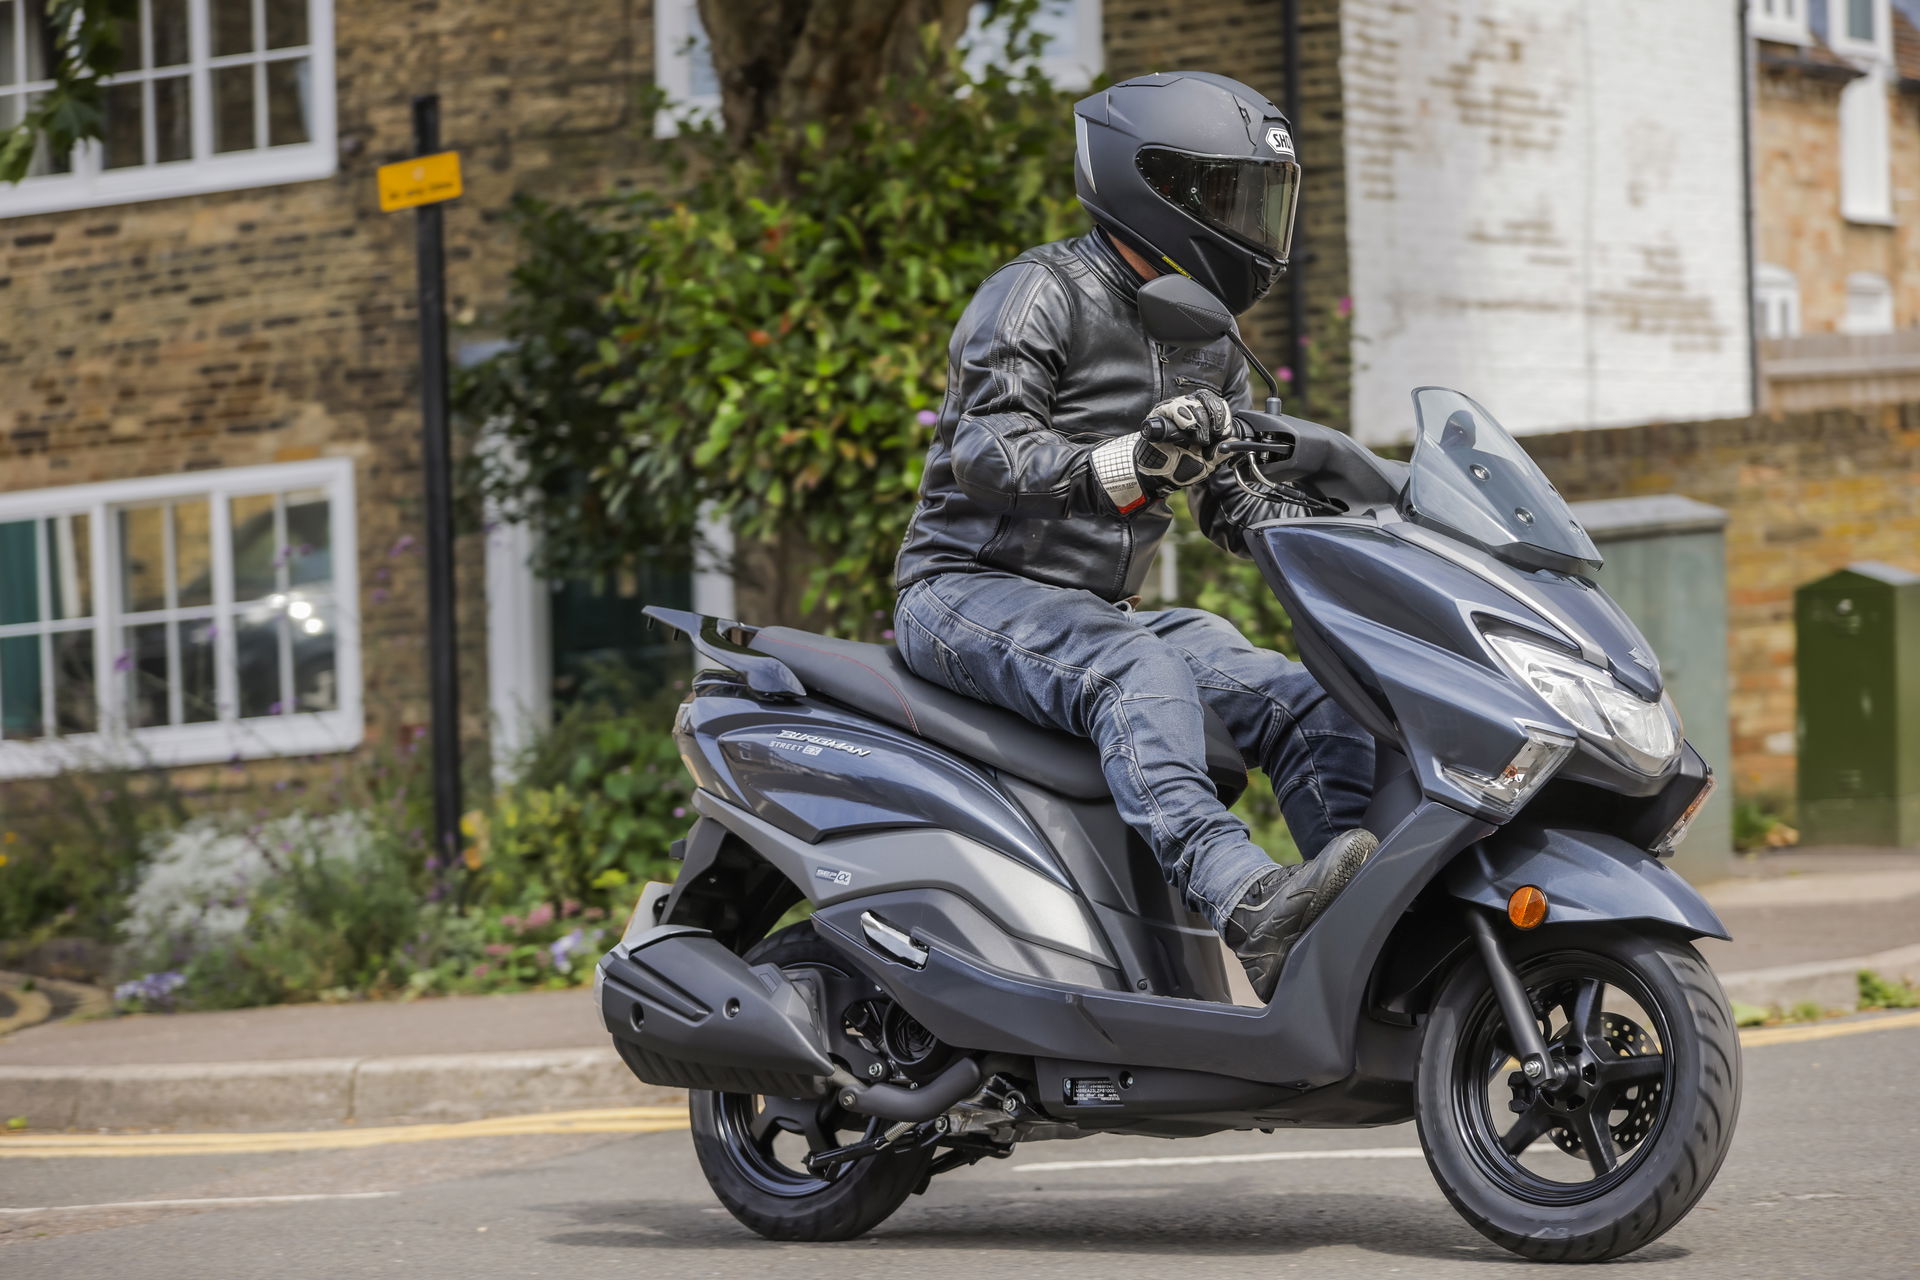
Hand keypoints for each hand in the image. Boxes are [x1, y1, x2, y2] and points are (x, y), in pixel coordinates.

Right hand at [1089, 391, 1242, 513]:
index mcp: (1203, 420)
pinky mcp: (1159, 415)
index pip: (1217, 404)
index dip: (1223, 415)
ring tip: (1198, 437)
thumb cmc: (1179, 466)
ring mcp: (1174, 411)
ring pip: (1192, 400)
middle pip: (1207, 398)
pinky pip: (1173, 407)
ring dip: (1200, 418)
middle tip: (1215, 433)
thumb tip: (1235, 442)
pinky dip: (1183, 416)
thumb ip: (1220, 453)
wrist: (1156, 475)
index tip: (1224, 431)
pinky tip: (1187, 428)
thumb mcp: (1206, 463)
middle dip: (1215, 415)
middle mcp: (1189, 411)